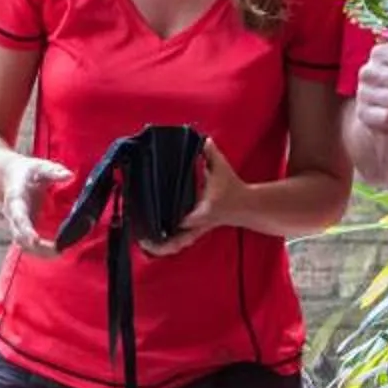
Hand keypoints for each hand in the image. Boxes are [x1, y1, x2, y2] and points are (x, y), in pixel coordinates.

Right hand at [1, 156, 72, 255]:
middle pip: (19, 237)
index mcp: (15, 198)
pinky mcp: (23, 229)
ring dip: (39, 252)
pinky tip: (56, 252)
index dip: (26, 229)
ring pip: (23, 245)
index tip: (34, 240)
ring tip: (59, 253)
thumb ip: (53, 171)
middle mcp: (13, 215)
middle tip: (57, 250)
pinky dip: (40, 251)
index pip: (18, 217)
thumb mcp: (40, 166)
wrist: (11, 176)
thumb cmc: (28, 171)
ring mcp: (17, 224)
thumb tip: (69, 175)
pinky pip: (28, 245)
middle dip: (36, 247)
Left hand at [145, 139, 241, 257]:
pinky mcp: (195, 232)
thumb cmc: (232, 188)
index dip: (166, 220)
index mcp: (202, 211)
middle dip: (159, 244)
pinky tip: (151, 244)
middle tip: (141, 240)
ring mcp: (196, 231)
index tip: (150, 218)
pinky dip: (165, 245)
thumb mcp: (221, 168)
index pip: (181, 218)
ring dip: (160, 248)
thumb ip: (210, 153)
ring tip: (143, 244)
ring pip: (176, 246)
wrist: (246, 206)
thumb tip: (203, 139)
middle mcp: (197, 224)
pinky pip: (177, 242)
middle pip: (176, 241)